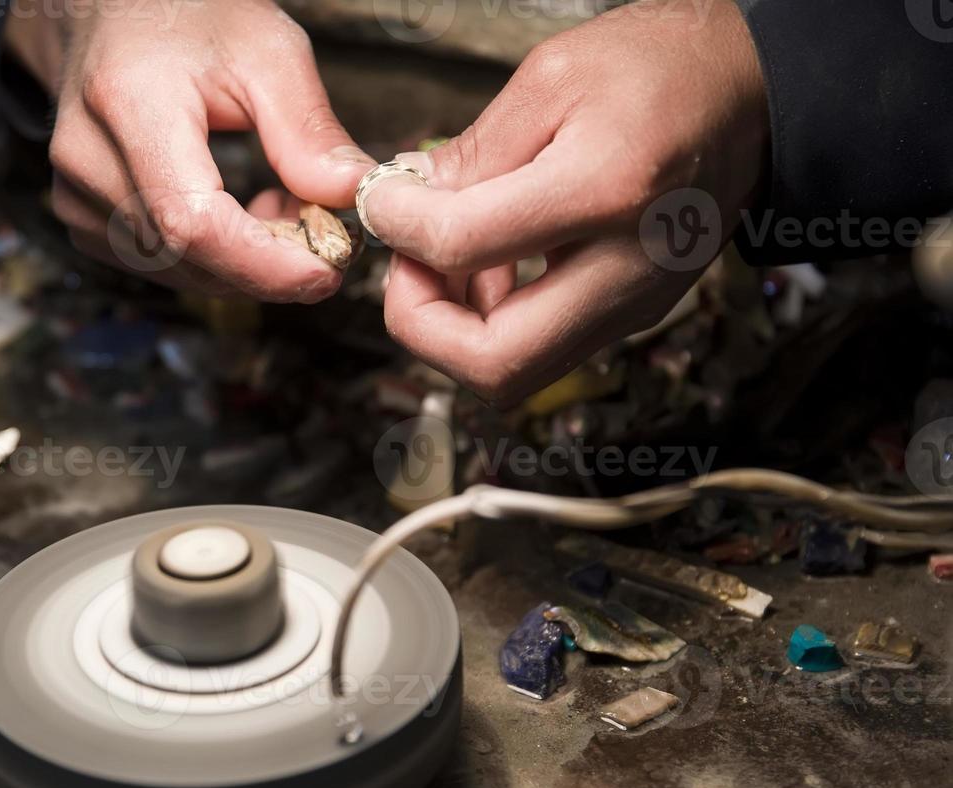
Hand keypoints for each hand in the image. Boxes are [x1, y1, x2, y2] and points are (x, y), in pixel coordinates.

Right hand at [5, 0, 373, 300]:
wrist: (111, 18)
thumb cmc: (186, 20)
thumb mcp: (265, 50)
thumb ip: (307, 127)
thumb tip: (350, 194)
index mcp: (128, 101)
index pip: (191, 221)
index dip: (262, 262)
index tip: (325, 269)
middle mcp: (87, 158)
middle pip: (187, 255)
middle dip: (267, 263)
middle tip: (322, 231)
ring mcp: (76, 197)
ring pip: (178, 271)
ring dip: (244, 263)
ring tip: (282, 208)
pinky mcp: (83, 222)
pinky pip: (161, 267)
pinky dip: (214, 260)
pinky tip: (240, 216)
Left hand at [362, 0, 767, 402]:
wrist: (751, 93)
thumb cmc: (661, 69)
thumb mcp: (551, 79)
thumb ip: (469, 154)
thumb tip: (400, 208)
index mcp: (608, 189)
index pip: (463, 245)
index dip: (397, 229)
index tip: (383, 203)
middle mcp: (629, 268)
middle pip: (495, 364)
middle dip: (421, 325)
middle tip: (406, 265)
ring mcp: (636, 304)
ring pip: (515, 372)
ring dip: (453, 331)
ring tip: (440, 259)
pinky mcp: (632, 315)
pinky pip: (541, 349)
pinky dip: (491, 322)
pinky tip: (486, 265)